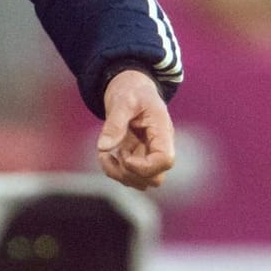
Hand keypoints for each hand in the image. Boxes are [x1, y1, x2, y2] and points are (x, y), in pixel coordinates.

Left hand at [97, 69, 174, 190]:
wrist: (131, 87)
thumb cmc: (131, 90)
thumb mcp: (122, 100)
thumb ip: (114, 123)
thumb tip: (104, 147)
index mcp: (162, 130)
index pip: (166, 160)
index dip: (144, 166)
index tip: (124, 154)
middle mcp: (159, 146)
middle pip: (156, 178)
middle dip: (131, 173)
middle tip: (117, 153)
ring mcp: (149, 154)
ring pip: (143, 183)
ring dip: (120, 175)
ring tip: (106, 154)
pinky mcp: (138, 158)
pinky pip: (130, 177)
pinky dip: (113, 172)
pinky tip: (105, 155)